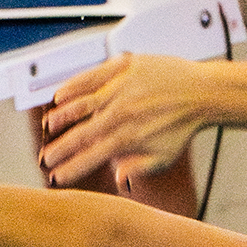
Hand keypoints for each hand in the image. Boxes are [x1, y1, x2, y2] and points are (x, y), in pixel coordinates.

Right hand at [40, 53, 209, 189]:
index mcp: (130, 137)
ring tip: (48, 128)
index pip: (93, 156)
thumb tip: (118, 179)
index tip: (57, 177)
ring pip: (81, 104)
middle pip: (81, 134)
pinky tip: (60, 96)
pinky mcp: (124, 67)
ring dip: (61, 117)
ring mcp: (122, 88)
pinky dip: (73, 86)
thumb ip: (138, 168)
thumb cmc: (183, 126)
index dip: (72, 168)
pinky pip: (91, 76)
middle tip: (44, 159)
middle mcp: (122, 113)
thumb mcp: (164, 157)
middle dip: (59, 149)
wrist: (202, 93)